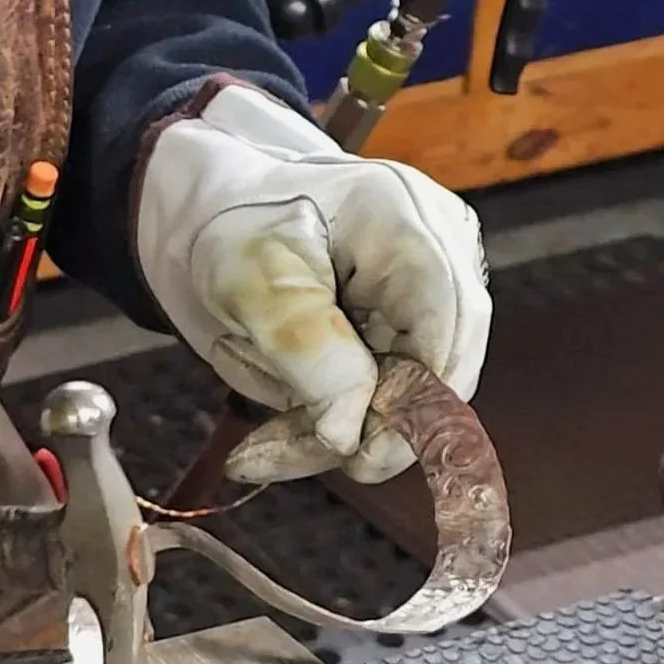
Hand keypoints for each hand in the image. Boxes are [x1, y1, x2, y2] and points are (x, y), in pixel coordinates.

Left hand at [136, 83, 489, 483]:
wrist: (219, 204)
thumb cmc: (234, 223)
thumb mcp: (250, 279)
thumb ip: (305, 351)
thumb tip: (349, 440)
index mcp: (409, 222)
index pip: (445, 339)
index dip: (410, 416)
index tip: (348, 460)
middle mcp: (444, 250)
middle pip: (432, 376)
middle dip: (346, 419)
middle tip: (262, 449)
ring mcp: (434, 282)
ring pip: (404, 394)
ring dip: (321, 408)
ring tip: (243, 360)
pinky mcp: (413, 314)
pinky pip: (384, 386)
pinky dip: (323, 397)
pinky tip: (268, 364)